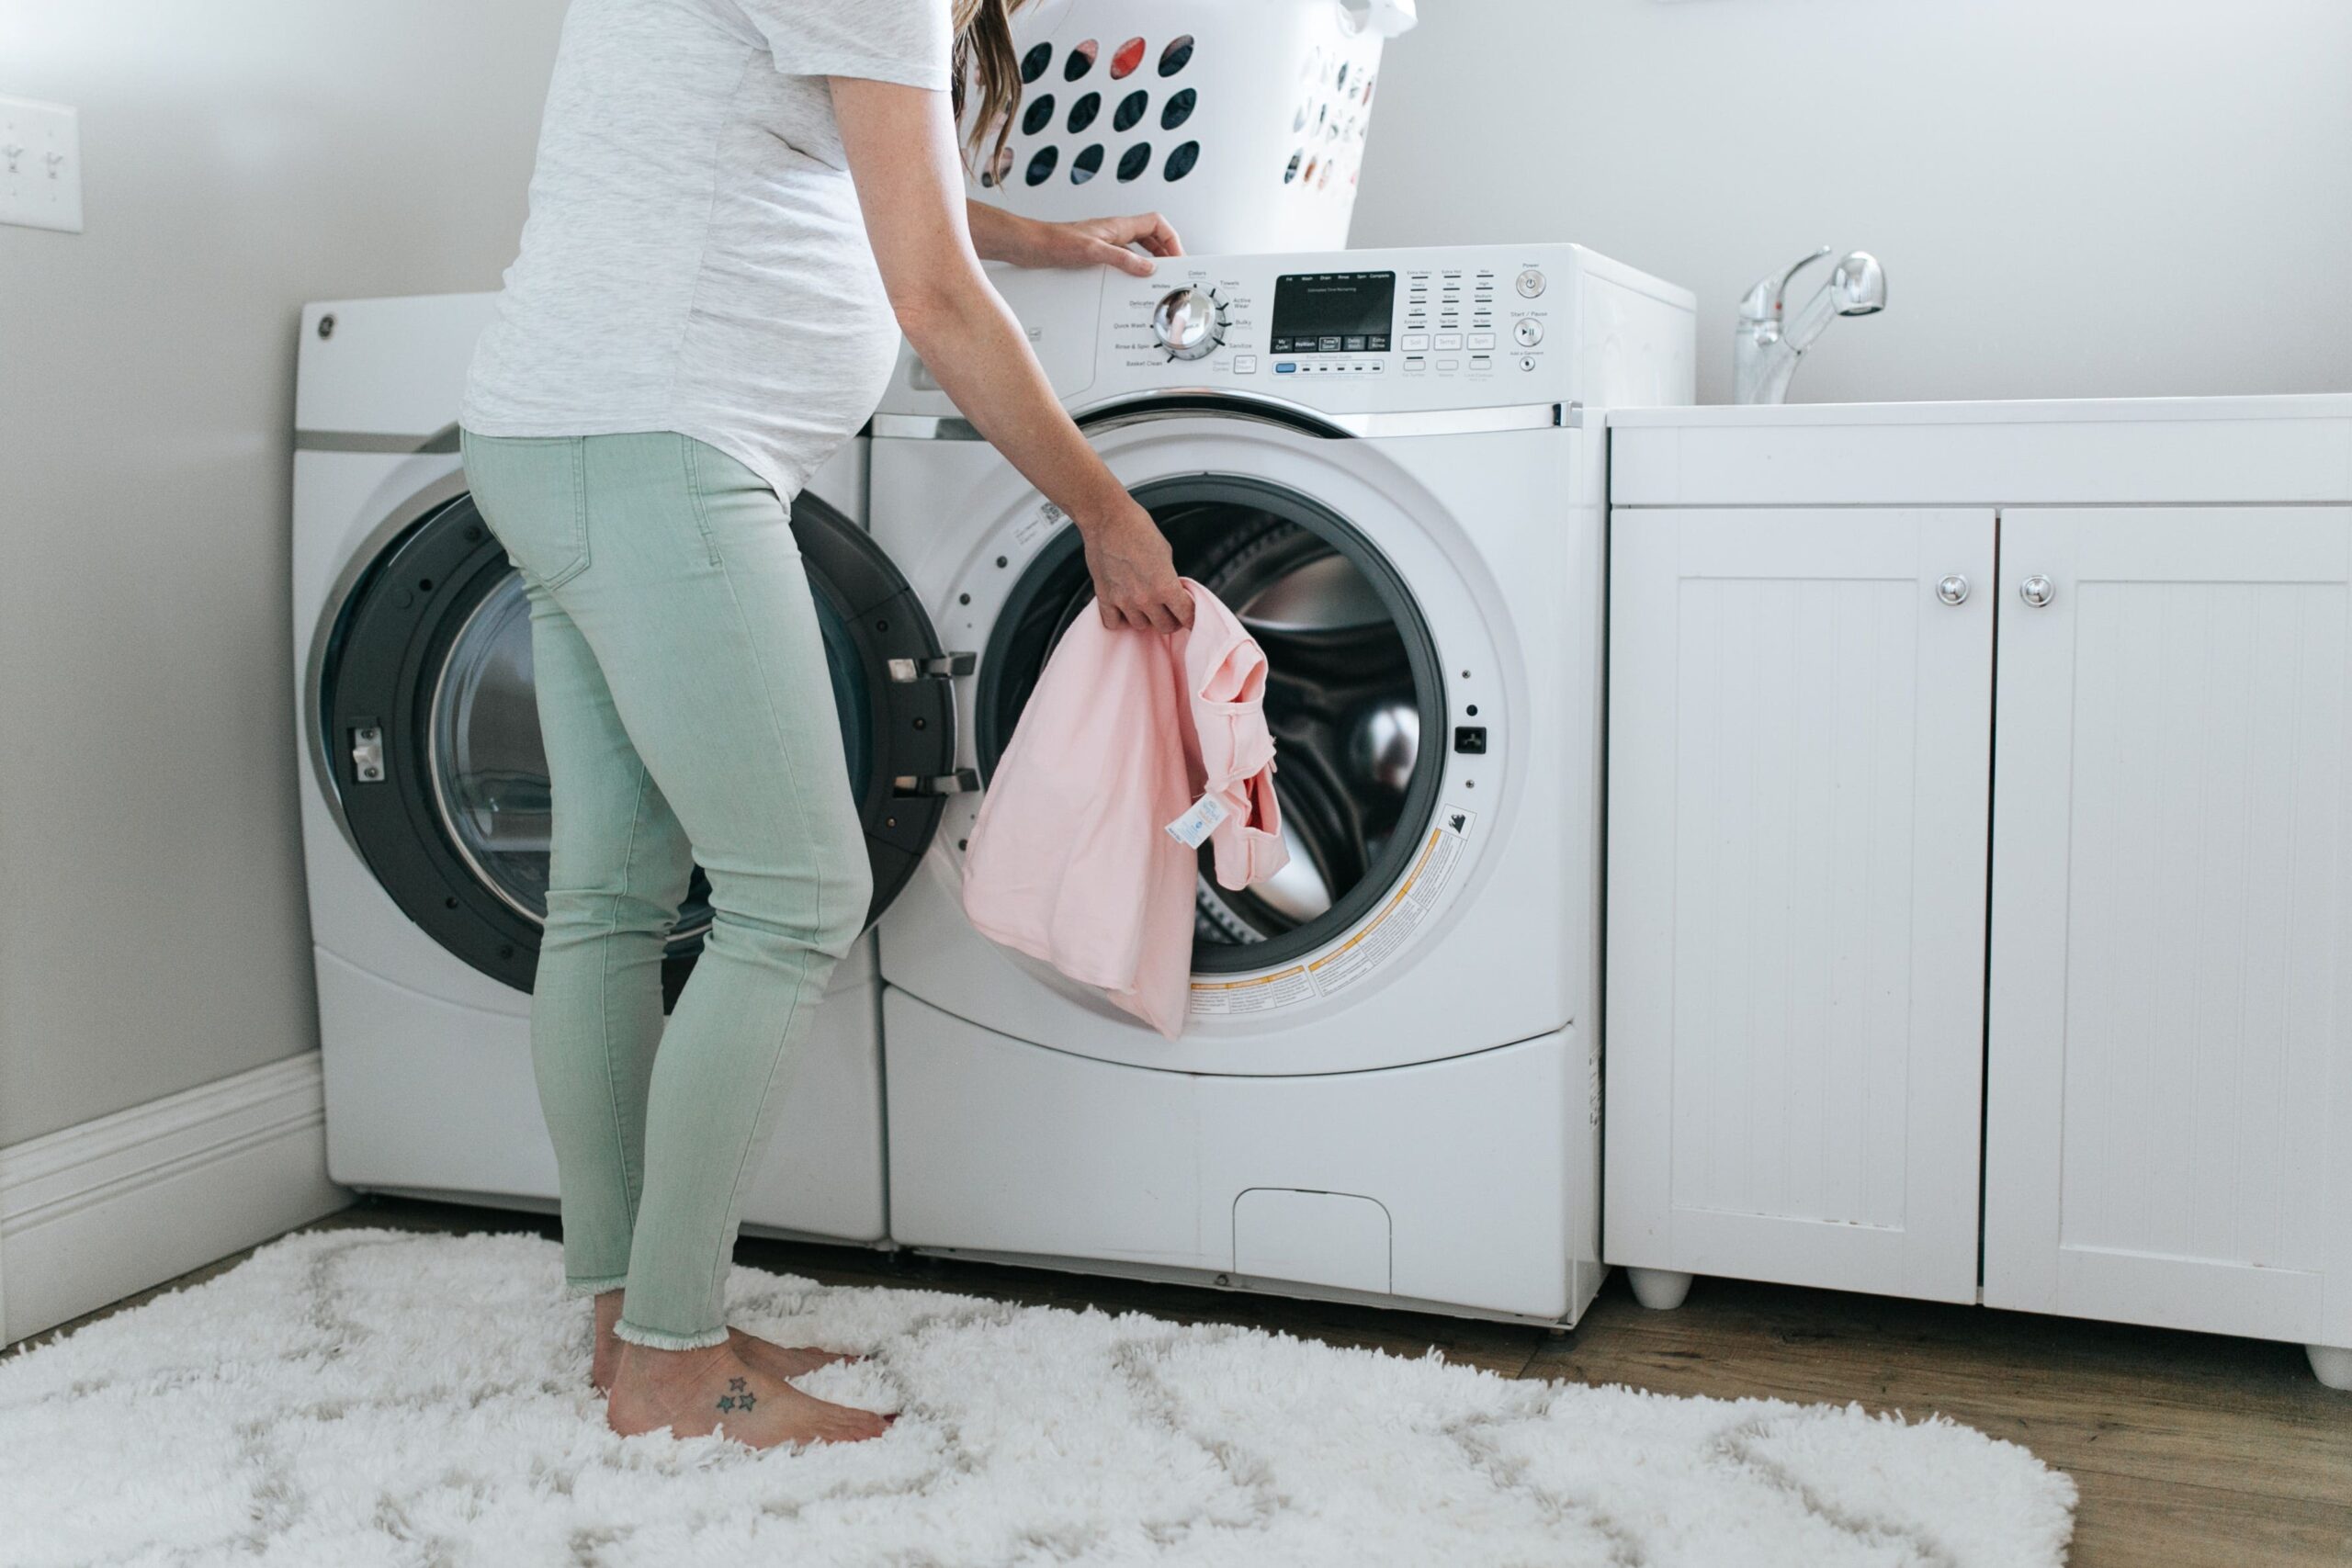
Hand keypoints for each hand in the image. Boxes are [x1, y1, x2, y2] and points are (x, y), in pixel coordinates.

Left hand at [1001, 211, 1184, 277]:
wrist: (1031, 246)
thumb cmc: (1055, 241)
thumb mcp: (1094, 252)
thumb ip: (1123, 259)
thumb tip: (1148, 267)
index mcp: (1118, 226)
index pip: (1156, 224)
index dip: (1171, 238)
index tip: (1178, 256)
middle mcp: (1114, 232)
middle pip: (1151, 236)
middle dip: (1165, 251)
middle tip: (1173, 268)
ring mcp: (1105, 242)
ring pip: (1138, 247)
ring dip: (1150, 259)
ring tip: (1157, 275)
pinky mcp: (1095, 253)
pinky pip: (1123, 258)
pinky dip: (1132, 268)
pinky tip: (1129, 280)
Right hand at [1080, 497, 1193, 632]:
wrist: (1108, 519)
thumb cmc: (1138, 528)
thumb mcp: (1166, 553)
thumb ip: (1168, 576)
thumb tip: (1169, 590)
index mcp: (1165, 585)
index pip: (1186, 616)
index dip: (1190, 616)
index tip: (1189, 616)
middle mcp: (1145, 598)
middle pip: (1164, 626)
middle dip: (1170, 619)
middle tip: (1168, 611)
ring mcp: (1123, 600)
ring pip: (1140, 625)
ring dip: (1145, 618)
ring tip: (1144, 605)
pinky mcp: (1104, 597)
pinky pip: (1113, 623)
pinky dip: (1119, 619)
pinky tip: (1123, 609)